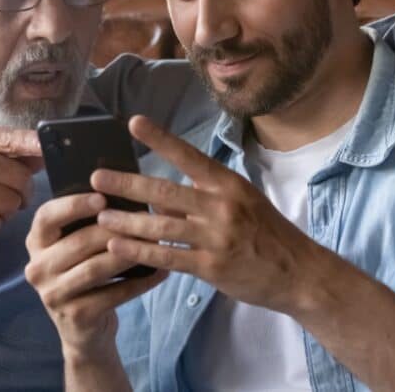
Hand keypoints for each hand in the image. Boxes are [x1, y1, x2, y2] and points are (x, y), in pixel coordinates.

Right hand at [25, 193, 168, 354]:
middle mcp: (37, 268)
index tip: (102, 198)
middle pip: (78, 242)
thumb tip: (125, 195)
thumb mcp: (77, 249)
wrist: (83, 329)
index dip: (73, 205)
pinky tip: (160, 271)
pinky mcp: (75, 316)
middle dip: (116, 228)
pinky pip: (113, 294)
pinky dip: (140, 282)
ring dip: (130, 253)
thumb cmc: (84, 275)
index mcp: (36, 243)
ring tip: (156, 242)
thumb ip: (88, 224)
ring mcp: (53, 295)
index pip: (46, 217)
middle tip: (146, 217)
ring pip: (96, 268)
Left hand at [93, 116, 319, 314]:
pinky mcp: (212, 267)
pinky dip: (140, 252)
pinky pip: (168, 257)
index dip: (160, 138)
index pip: (188, 155)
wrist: (298, 272)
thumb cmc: (267, 234)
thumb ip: (200, 197)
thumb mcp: (241, 204)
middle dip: (127, 184)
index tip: (133, 122)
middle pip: (164, 190)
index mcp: (227, 184)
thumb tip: (158, 196)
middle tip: (96, 178)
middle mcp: (221, 205)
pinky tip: (117, 247)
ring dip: (126, 222)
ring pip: (161, 225)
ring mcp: (216, 237)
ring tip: (100, 217)